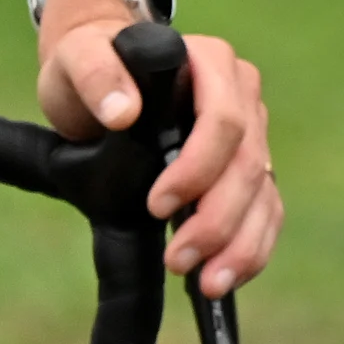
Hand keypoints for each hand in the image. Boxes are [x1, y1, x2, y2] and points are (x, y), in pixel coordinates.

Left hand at [37, 0, 281, 298]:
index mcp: (210, 62)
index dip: (198, 167)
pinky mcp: (250, 167)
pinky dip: (251, 248)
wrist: (102, 79)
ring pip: (264, 193)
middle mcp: (242, 95)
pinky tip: (225, 278)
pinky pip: (266, 211)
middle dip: (217, 219)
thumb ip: (96, 75)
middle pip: (248, 163)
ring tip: (208, 285)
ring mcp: (252, 132)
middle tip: (177, 260)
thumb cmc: (89, 63)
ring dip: (241, 245)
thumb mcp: (77, 59)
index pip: (224, 119)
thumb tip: (123, 112)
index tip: (156, 206)